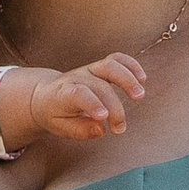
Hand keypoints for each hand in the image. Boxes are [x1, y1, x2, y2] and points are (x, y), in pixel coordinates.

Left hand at [8, 54, 146, 145]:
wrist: (46, 94)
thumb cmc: (55, 114)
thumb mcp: (60, 127)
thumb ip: (80, 130)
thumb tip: (101, 129)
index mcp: (63, 93)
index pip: (79, 94)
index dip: (93, 104)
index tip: (105, 118)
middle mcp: (77, 78)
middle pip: (100, 86)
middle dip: (115, 108)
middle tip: (120, 128)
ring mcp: (89, 70)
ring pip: (110, 65)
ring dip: (128, 79)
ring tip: (140, 96)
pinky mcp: (100, 67)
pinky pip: (117, 59)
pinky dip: (131, 66)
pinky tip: (142, 79)